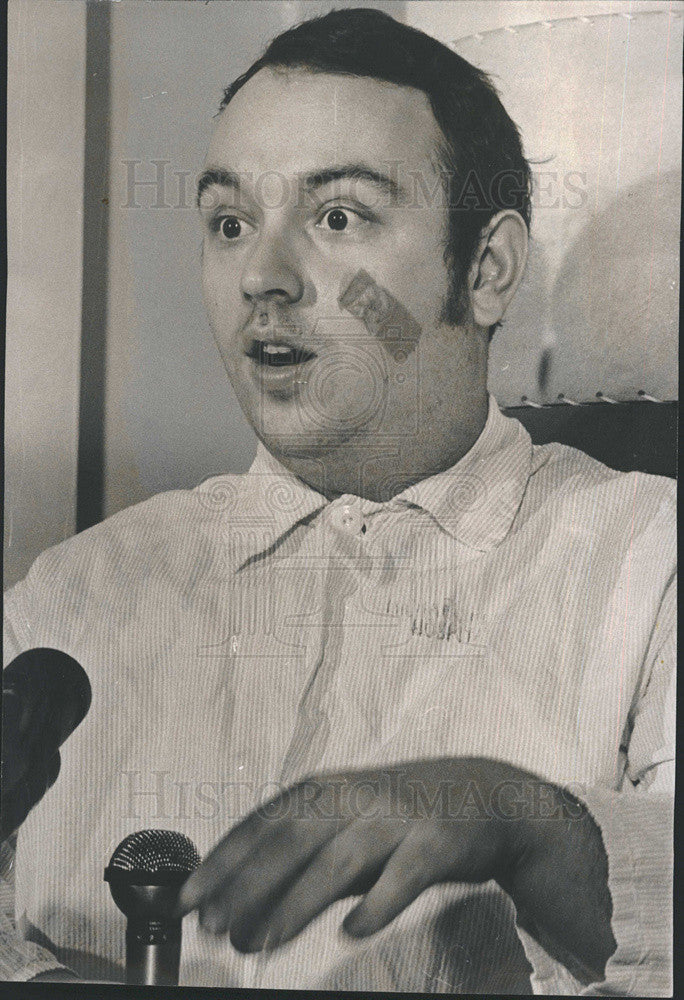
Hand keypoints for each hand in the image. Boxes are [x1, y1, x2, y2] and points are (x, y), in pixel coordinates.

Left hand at [177, 756, 554, 953]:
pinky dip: (377, 901)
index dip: (222, 860)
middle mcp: (353, 798)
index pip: (262, 824)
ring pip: (337, 859)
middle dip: (246, 883)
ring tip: (263, 942)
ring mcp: (394, 818)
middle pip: (290, 840)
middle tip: (213, 926)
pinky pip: (403, 875)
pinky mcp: (436, 842)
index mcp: (325, 791)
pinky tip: (351, 930)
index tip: (186, 898)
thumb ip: (300, 870)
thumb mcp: (344, 833)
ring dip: (295, 901)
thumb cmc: (400, 818)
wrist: (484, 797)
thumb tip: (242, 917)